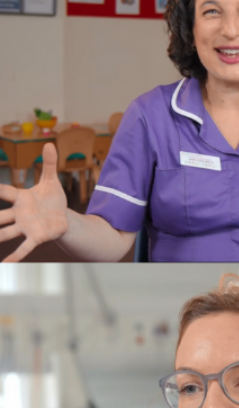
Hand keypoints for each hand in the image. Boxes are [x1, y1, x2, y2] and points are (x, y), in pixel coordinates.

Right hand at [0, 143, 69, 261]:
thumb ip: (49, 164)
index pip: (4, 191)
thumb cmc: (53, 200)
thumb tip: (50, 143)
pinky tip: (6, 264)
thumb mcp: (52, 181)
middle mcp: (19, 214)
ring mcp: (25, 227)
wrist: (63, 218)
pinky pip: (24, 247)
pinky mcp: (36, 237)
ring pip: (6, 232)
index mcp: (21, 198)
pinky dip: (15, 256)